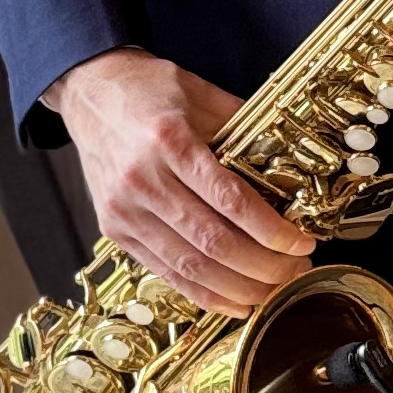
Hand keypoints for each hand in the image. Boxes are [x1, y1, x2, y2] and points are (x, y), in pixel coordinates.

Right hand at [48, 47, 312, 312]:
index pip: (230, 200)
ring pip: (190, 265)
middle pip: (213, 241)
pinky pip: (165, 272)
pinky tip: (235, 302)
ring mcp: (124, 209)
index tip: (302, 242)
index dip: (272, 230)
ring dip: (238, 287)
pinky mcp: (115, 229)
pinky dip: (203, 294)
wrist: (90, 92)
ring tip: (273, 290)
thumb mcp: (202, 94)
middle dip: (264, 266)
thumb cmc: (149, 90)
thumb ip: (244, 130)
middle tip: (296, 269)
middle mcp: (142, 179)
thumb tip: (290, 169)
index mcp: (169, 141)